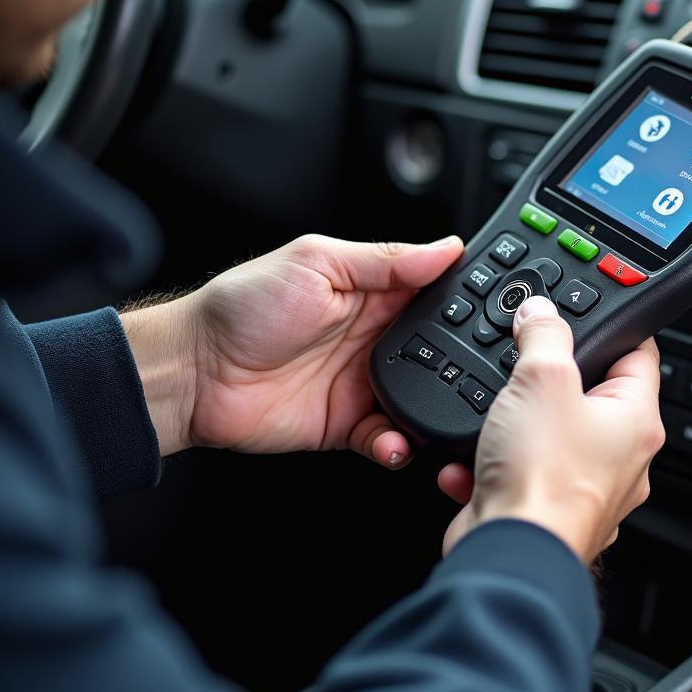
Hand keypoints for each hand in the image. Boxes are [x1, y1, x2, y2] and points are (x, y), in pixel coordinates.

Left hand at [122, 235, 463, 464]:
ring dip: (437, 407)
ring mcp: (362, 383)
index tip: (497, 307)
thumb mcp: (316, 263)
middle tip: (485, 369)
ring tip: (444, 412)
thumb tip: (444, 246)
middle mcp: (374, 337)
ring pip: (423, 398)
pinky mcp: (347, 425)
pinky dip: (398, 445)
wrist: (194, 373)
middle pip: (440, 350)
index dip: (466, 299)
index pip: (435, 292)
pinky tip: (394, 441)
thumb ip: (384, 260)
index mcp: (372, 292)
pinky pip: (388, 438)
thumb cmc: (242, 307)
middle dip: (465, 360)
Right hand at [438, 296, 663, 563]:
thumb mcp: (542, 379)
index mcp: (636, 421)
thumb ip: (543, 335)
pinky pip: (516, 472)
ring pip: (546, 435)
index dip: (614, 326)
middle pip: (588, 394)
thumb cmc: (543, 479)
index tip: (590, 312)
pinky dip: (489, 463)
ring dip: (511, 425)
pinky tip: (470, 462)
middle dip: (548, 379)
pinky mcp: (543, 509)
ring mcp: (583, 488)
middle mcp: (619, 458)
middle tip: (524, 362)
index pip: (639, 354)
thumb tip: (541, 313)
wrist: (509, 553)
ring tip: (493, 418)